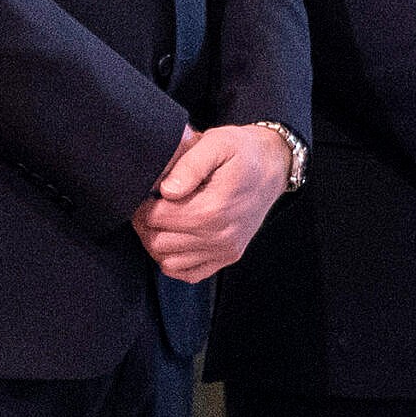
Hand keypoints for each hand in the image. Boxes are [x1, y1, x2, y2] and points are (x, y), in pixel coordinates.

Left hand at [132, 123, 291, 283]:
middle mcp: (220, 235)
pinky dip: (175, 260)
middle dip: (146, 223)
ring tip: (163, 219)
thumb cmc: (242, 152)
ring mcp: (225, 250)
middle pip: (158, 242)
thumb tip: (166, 190)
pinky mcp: (228, 256)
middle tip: (150, 204)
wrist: (273, 166)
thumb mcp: (217, 143)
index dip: (143, 205)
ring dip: (158, 242)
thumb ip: (189, 164)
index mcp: (213, 208)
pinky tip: (176, 238)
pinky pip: (189, 273)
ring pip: (169, 262)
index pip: (156, 219)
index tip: (147, 192)